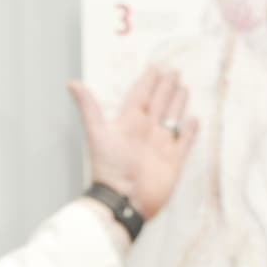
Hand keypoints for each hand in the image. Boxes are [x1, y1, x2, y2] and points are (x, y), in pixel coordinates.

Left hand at [71, 64, 196, 225]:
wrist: (124, 200)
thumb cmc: (109, 169)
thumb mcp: (97, 133)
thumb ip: (88, 108)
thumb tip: (71, 83)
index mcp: (129, 123)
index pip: (140, 95)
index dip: (147, 81)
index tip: (154, 67)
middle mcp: (146, 131)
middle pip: (158, 102)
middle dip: (166, 86)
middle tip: (174, 70)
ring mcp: (160, 145)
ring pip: (171, 118)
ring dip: (177, 103)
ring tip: (184, 88)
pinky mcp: (173, 161)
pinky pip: (184, 142)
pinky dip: (189, 131)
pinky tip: (194, 120)